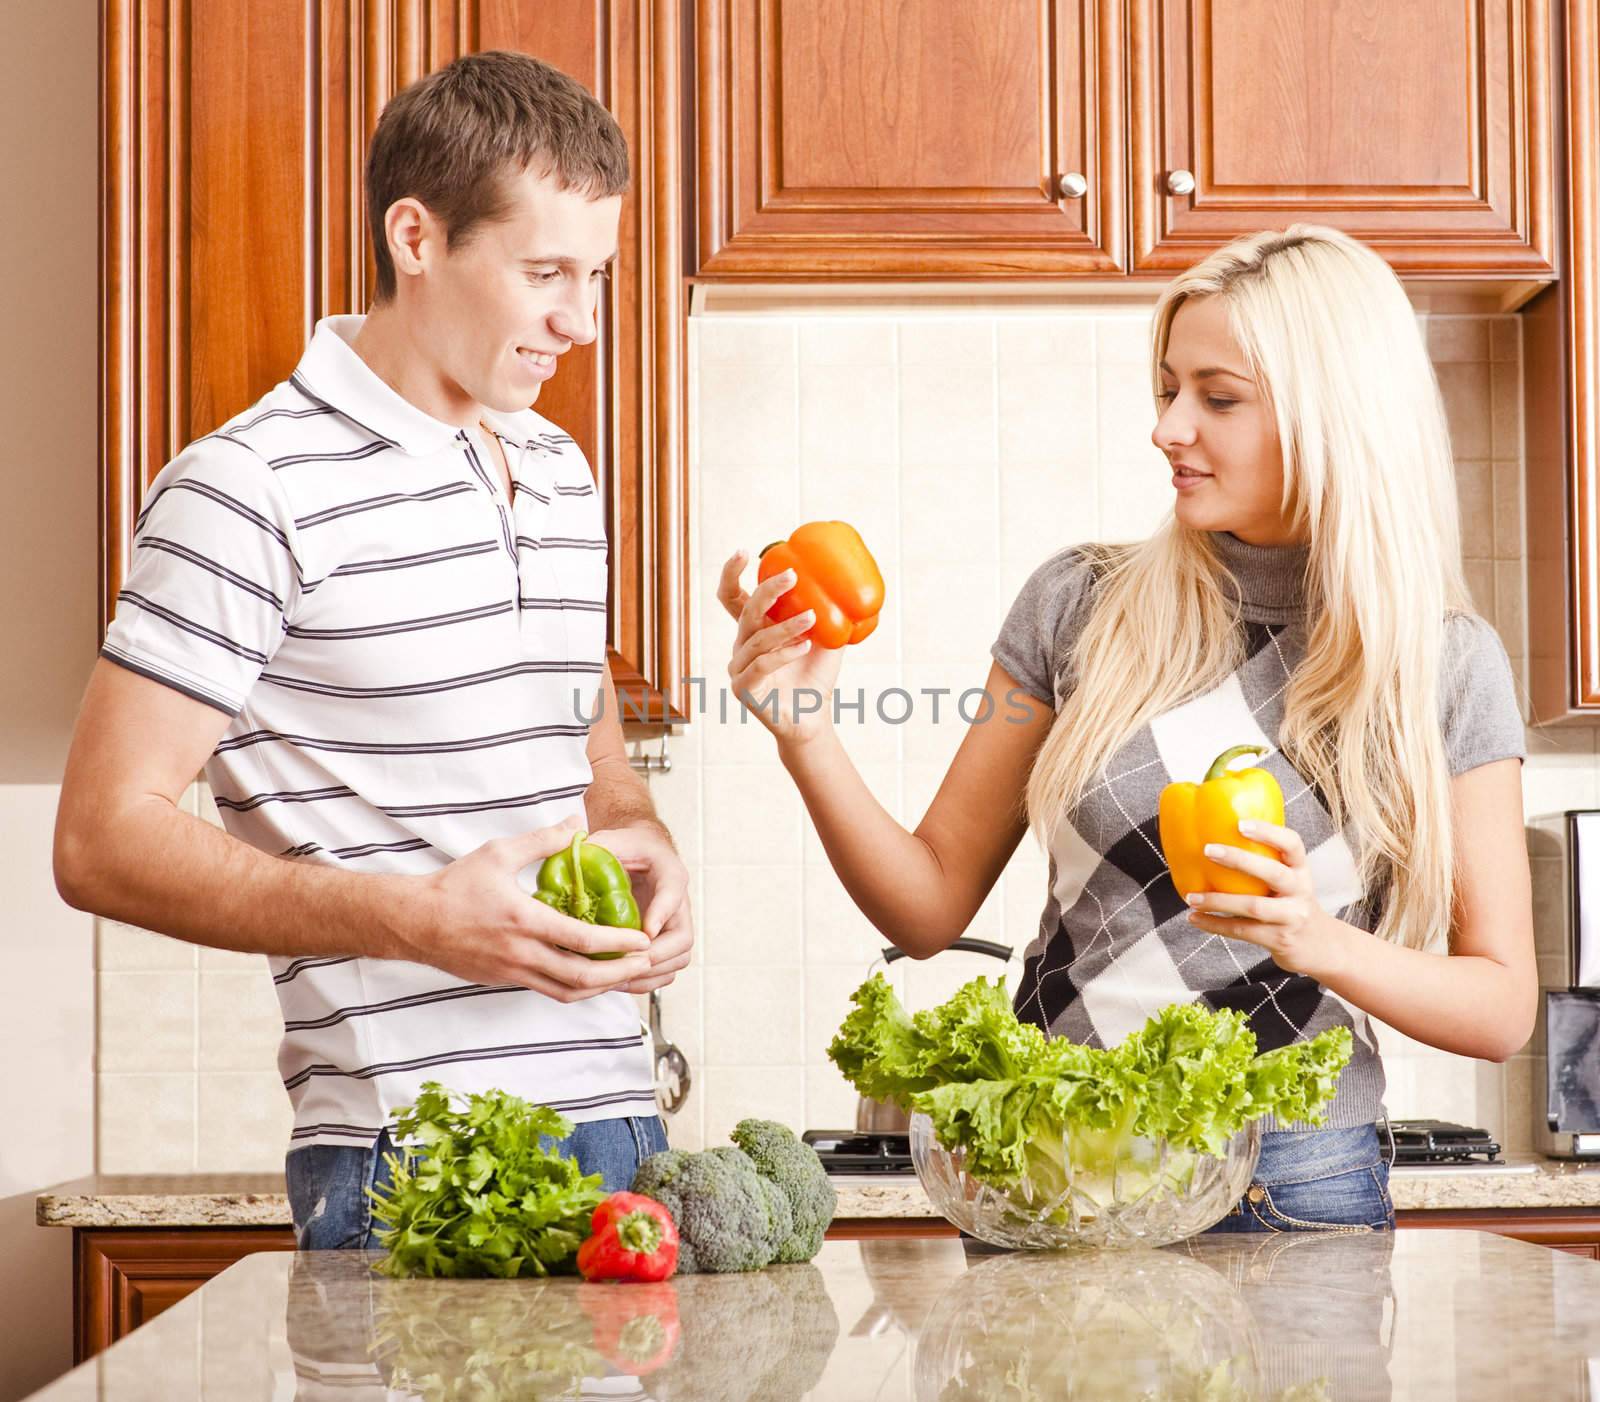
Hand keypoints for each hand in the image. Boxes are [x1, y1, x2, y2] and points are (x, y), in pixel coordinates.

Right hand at [406, 820, 654, 1001]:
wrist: (413, 922)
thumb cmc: (455, 885)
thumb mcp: (499, 852)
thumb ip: (543, 840)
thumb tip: (578, 823)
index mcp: (523, 920)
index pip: (581, 939)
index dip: (617, 942)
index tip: (642, 938)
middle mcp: (520, 953)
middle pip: (581, 977)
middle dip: (619, 973)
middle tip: (645, 961)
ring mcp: (513, 972)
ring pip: (567, 992)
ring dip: (601, 987)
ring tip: (626, 973)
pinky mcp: (505, 981)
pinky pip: (549, 990)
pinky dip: (576, 987)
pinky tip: (592, 976)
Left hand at [587, 824, 694, 992]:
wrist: (643, 851)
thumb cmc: (629, 846)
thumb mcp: (613, 839)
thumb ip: (596, 848)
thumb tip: (570, 860)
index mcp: (669, 872)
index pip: (672, 894)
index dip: (660, 913)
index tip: (645, 931)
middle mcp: (679, 902)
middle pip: (682, 938)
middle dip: (654, 956)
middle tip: (623, 963)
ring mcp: (675, 924)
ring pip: (678, 958)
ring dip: (650, 973)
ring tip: (616, 978)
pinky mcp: (667, 941)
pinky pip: (667, 969)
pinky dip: (648, 980)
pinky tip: (619, 981)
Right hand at [716, 550, 844, 744]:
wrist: (813, 716)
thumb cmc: (816, 674)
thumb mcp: (825, 636)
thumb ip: (827, 610)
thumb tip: (849, 577)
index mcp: (754, 629)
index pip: (732, 597)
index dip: (732, 574)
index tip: (745, 552)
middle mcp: (742, 645)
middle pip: (746, 610)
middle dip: (768, 590)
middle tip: (792, 576)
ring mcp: (739, 667)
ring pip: (758, 638)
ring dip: (786, 625)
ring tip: (812, 618)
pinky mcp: (743, 688)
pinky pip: (761, 665)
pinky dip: (784, 653)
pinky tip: (805, 647)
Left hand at [1184, 820, 1336, 976]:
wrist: (1321, 947)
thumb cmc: (1291, 904)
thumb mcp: (1290, 881)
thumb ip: (1266, 864)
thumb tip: (1217, 838)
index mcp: (1300, 870)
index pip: (1292, 844)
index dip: (1269, 832)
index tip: (1241, 824)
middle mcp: (1300, 891)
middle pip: (1273, 873)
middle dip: (1239, 860)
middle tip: (1208, 850)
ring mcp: (1292, 917)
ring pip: (1254, 907)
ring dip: (1218, 901)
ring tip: (1191, 897)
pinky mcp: (1280, 940)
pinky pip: (1243, 931)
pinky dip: (1215, 924)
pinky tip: (1195, 918)